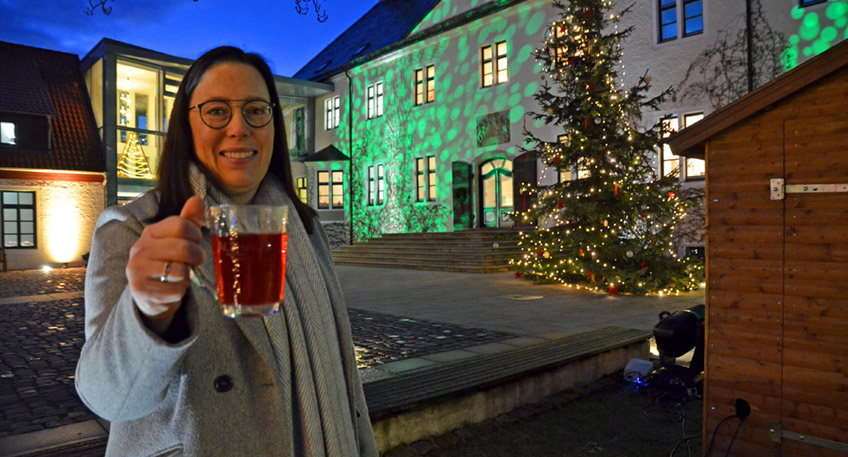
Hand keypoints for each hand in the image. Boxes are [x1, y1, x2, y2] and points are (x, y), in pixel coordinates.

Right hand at [126, 197, 205, 333]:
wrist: (148, 293)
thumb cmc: (167, 261)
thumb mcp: (176, 239)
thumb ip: (188, 220)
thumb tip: (198, 200)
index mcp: (150, 232)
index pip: (180, 225)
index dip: (196, 234)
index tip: (196, 241)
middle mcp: (140, 249)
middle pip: (183, 248)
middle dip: (197, 256)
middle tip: (196, 261)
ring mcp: (138, 271)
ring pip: (181, 271)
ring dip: (188, 276)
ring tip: (180, 276)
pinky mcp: (143, 292)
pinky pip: (176, 291)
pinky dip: (180, 292)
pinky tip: (172, 289)